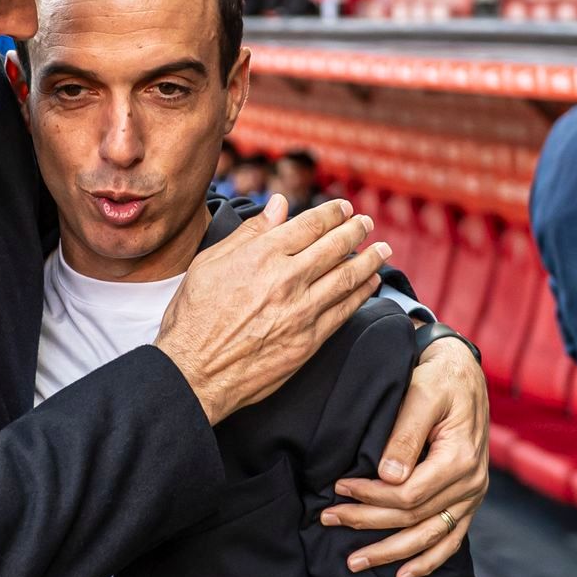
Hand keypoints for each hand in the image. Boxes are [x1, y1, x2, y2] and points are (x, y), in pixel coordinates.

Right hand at [157, 196, 388, 424]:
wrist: (195, 371)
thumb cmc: (194, 315)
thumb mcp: (210, 263)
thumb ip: (250, 232)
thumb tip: (279, 205)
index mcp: (262, 255)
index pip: (310, 225)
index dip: (333, 213)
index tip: (344, 208)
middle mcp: (287, 279)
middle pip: (335, 246)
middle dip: (356, 231)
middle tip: (367, 224)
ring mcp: (302, 311)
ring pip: (347, 277)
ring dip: (369, 260)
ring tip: (382, 251)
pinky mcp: (309, 340)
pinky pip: (345, 311)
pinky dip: (362, 293)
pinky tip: (370, 284)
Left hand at [320, 337, 488, 576]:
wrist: (463, 373)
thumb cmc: (438, 379)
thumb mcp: (421, 394)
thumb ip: (405, 434)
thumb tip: (388, 477)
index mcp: (460, 459)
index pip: (408, 494)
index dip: (370, 497)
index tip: (337, 489)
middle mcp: (471, 484)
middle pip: (413, 518)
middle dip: (368, 523)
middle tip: (328, 521)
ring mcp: (472, 496)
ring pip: (430, 536)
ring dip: (391, 553)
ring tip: (355, 562)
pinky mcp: (467, 500)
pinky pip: (451, 539)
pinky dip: (428, 560)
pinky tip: (403, 575)